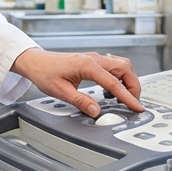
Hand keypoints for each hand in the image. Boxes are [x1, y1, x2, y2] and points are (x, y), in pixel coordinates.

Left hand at [10, 49, 142, 116]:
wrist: (35, 62)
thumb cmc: (44, 73)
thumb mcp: (61, 91)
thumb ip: (81, 102)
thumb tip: (96, 112)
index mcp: (87, 65)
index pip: (114, 83)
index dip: (128, 97)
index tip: (136, 107)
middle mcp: (94, 59)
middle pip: (125, 69)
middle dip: (133, 86)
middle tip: (132, 102)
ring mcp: (94, 58)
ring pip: (122, 66)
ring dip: (128, 81)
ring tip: (123, 97)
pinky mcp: (92, 61)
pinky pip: (114, 67)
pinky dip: (119, 77)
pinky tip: (112, 89)